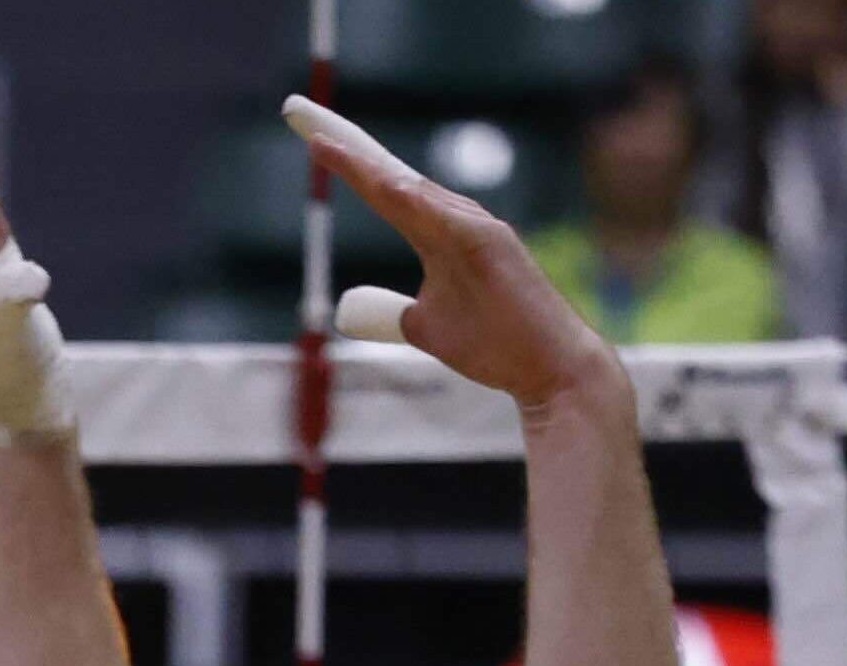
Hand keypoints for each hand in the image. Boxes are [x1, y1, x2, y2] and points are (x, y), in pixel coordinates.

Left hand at [291, 95, 635, 422]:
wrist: (546, 370)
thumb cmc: (495, 344)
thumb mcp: (427, 328)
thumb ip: (397, 309)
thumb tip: (357, 310)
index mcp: (437, 233)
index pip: (383, 189)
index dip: (347, 163)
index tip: (310, 139)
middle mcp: (455, 219)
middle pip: (390, 174)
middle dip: (346, 145)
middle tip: (300, 115)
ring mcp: (476, 228)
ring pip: (411, 189)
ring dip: (367, 163)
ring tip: (324, 139)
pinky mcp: (492, 245)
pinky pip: (445, 217)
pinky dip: (414, 200)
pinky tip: (385, 185)